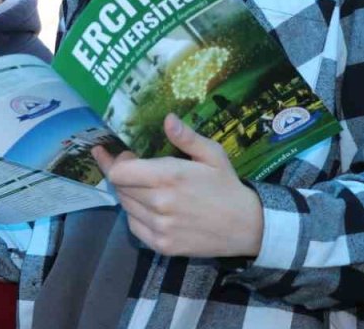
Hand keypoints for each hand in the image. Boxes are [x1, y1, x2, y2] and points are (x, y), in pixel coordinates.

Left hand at [93, 113, 263, 257]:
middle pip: (120, 188)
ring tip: (146, 187)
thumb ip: (186, 137)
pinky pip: (134, 226)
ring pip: (126, 207)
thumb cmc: (227, 186)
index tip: (126, 156)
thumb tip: (167, 118)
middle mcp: (160, 203)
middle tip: (136, 169)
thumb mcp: (212, 155)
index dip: (116, 162)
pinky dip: (136, 215)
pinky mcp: (161, 245)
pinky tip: (150, 208)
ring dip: (129, 194)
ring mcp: (160, 227)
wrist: (247, 226)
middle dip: (123, 175)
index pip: (119, 173)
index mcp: (169, 177)